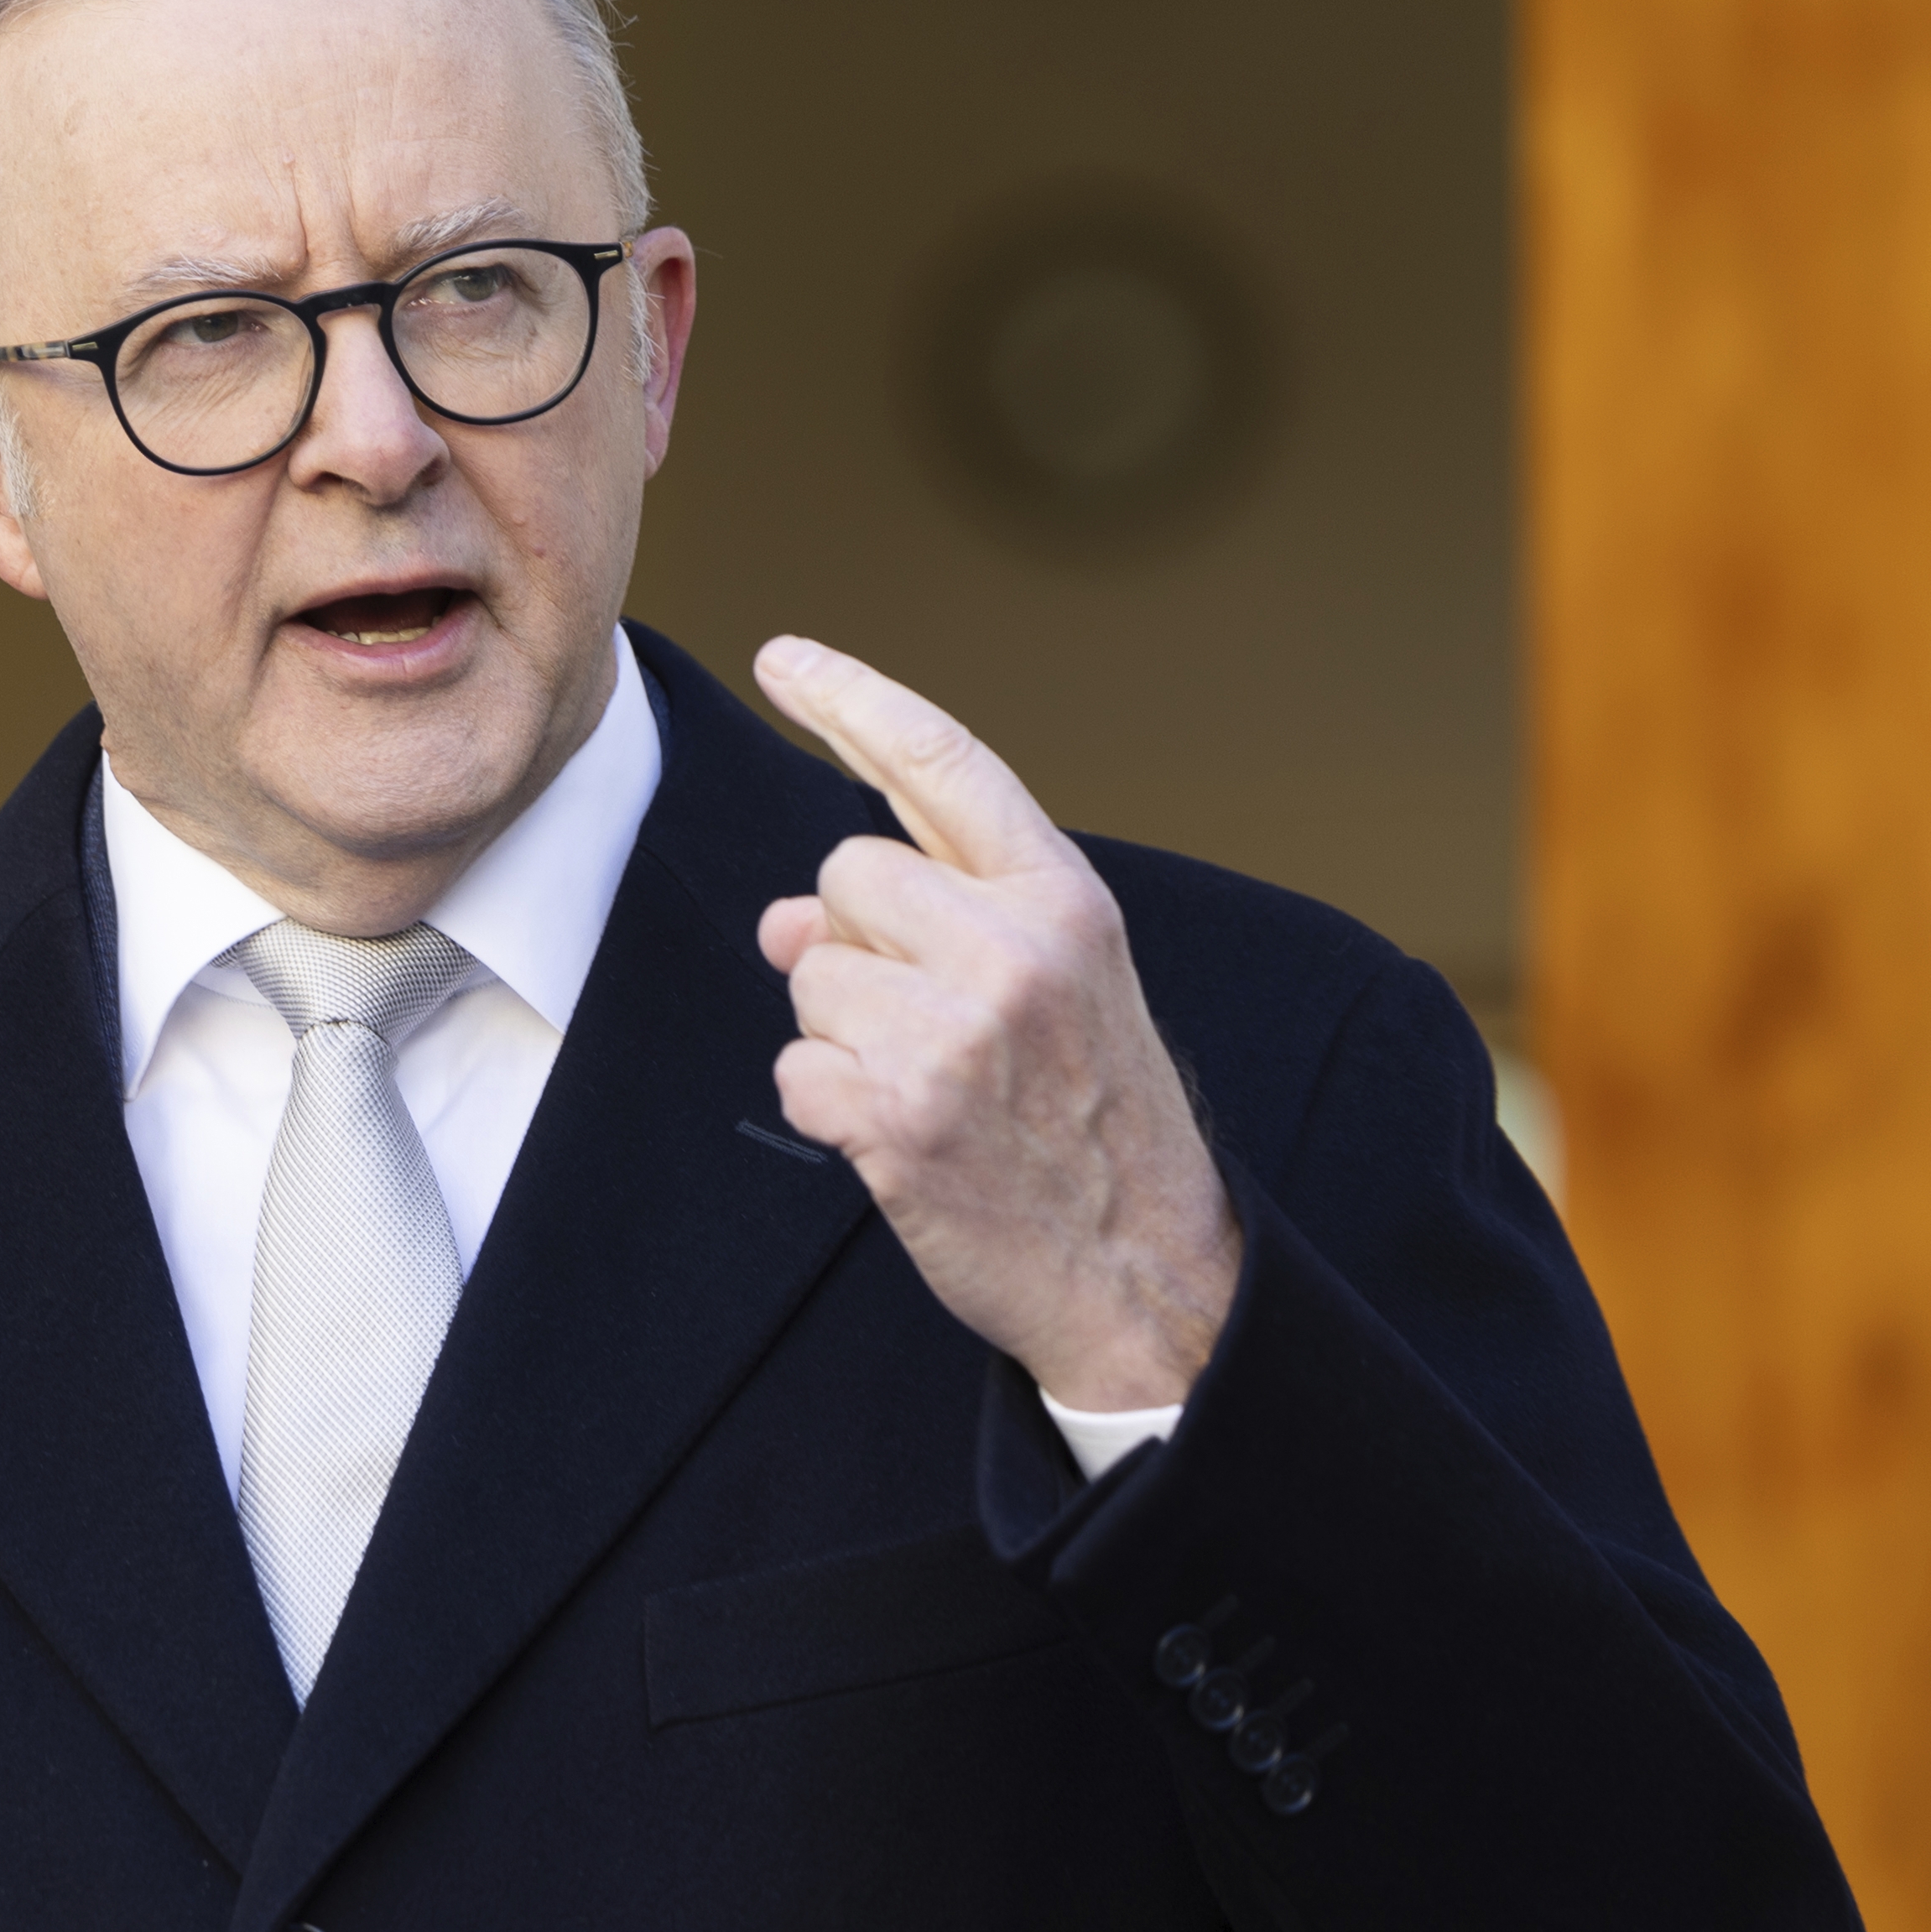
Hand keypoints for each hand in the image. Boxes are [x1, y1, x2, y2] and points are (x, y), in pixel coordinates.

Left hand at [750, 637, 1239, 1412]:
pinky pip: (795, 1069)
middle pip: (844, 873)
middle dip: (855, 940)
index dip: (852, 699)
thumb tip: (784, 920)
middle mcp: (1016, 948)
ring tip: (932, 1086)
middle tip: (929, 1019)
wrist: (1147, 1273)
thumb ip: (937, 922)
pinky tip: (903, 1141)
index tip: (783, 658)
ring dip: (841, 1033)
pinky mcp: (901, 1118)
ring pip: (809, 975)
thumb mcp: (1057, 988)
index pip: (941, 763)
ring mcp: (958, 1033)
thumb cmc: (1093, 1119)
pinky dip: (828, 1109)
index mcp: (1065, 898)